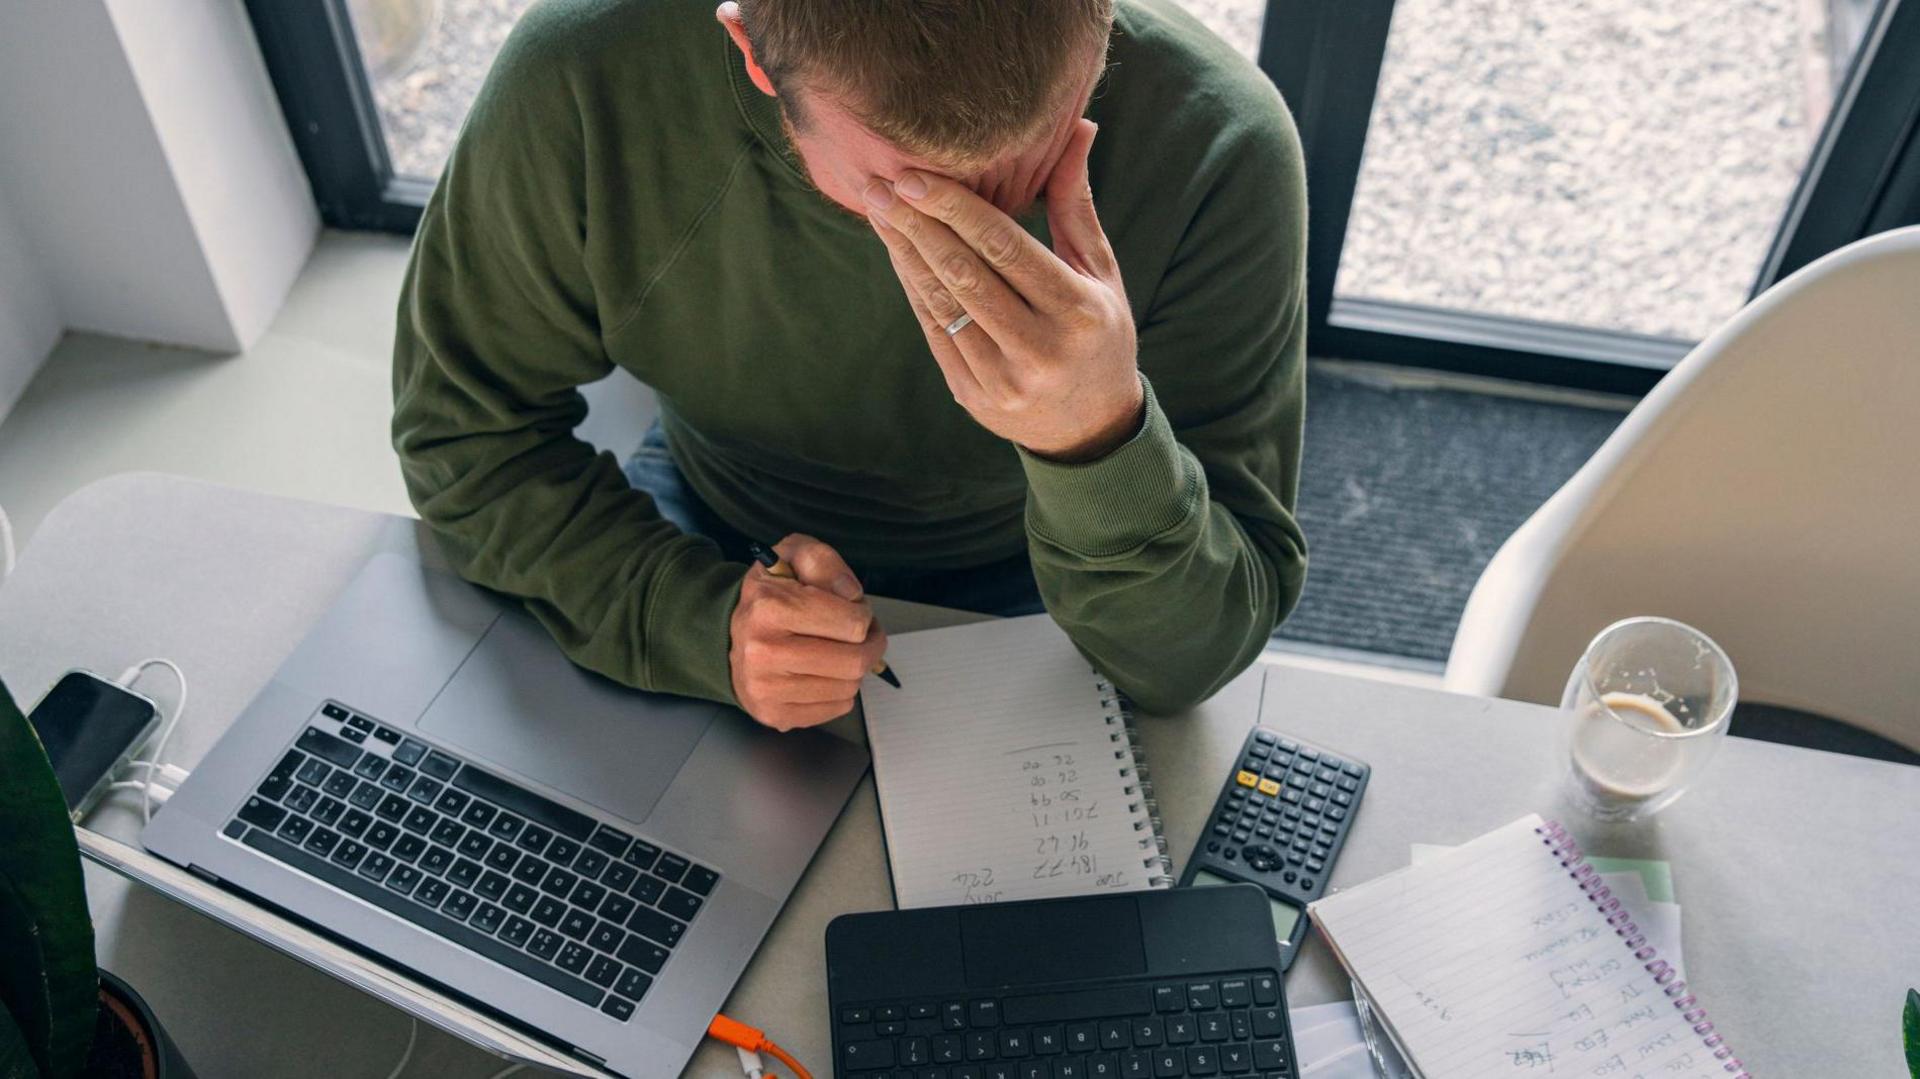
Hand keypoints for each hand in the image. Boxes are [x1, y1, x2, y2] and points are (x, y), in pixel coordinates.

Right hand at [728, 533, 886, 730]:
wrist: (729, 634)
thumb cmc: (770, 595)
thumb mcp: (791, 556)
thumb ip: (823, 561)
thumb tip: (852, 595)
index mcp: (771, 608)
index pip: (853, 623)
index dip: (863, 614)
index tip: (852, 610)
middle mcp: (764, 652)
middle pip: (855, 661)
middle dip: (869, 645)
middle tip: (859, 635)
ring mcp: (767, 688)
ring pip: (849, 688)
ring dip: (854, 668)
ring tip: (838, 651)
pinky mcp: (774, 714)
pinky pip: (837, 708)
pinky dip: (840, 691)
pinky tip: (823, 673)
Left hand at [865, 119, 1143, 461]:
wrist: (1090, 428)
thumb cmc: (1098, 333)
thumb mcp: (1101, 272)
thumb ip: (1076, 206)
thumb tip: (1078, 130)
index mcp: (1076, 312)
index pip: (1005, 250)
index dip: (956, 209)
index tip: (917, 176)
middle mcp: (1039, 350)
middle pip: (965, 274)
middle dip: (917, 224)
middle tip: (880, 183)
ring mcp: (1001, 380)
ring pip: (942, 302)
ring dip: (904, 251)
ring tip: (878, 208)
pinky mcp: (972, 396)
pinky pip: (933, 329)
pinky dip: (912, 286)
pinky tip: (896, 250)